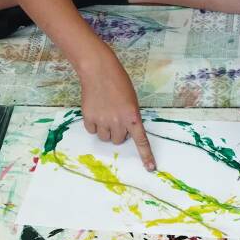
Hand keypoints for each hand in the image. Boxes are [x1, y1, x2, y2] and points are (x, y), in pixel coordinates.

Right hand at [78, 53, 154, 169]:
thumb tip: (124, 132)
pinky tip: (96, 110)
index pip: (141, 140)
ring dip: (106, 130)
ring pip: (105, 138)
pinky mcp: (89, 118)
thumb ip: (130, 117)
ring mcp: (102, 120)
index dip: (146, 155)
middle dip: (118, 132)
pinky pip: (92, 130)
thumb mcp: (131, 100)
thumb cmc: (119, 83)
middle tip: (116, 118)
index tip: (150, 168)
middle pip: (119, 140)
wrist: (99, 71)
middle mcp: (118, 121)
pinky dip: (94, 124)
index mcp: (132, 116)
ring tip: (105, 113)